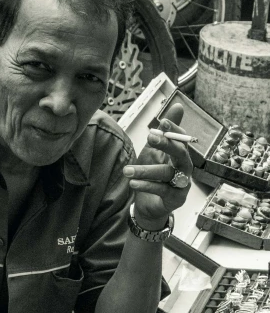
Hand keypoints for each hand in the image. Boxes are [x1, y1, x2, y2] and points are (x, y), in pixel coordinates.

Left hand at [122, 103, 193, 229]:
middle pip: (180, 154)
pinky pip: (161, 190)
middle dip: (166, 144)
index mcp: (180, 155)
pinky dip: (146, 185)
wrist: (150, 207)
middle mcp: (185, 168)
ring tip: (127, 170)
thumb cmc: (153, 178)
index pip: (182, 139)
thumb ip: (162, 134)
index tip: (161, 122)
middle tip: (150, 137)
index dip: (174, 130)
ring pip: (166, 173)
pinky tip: (132, 183)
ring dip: (145, 170)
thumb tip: (178, 106)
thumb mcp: (154, 152)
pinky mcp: (176, 199)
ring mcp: (182, 184)